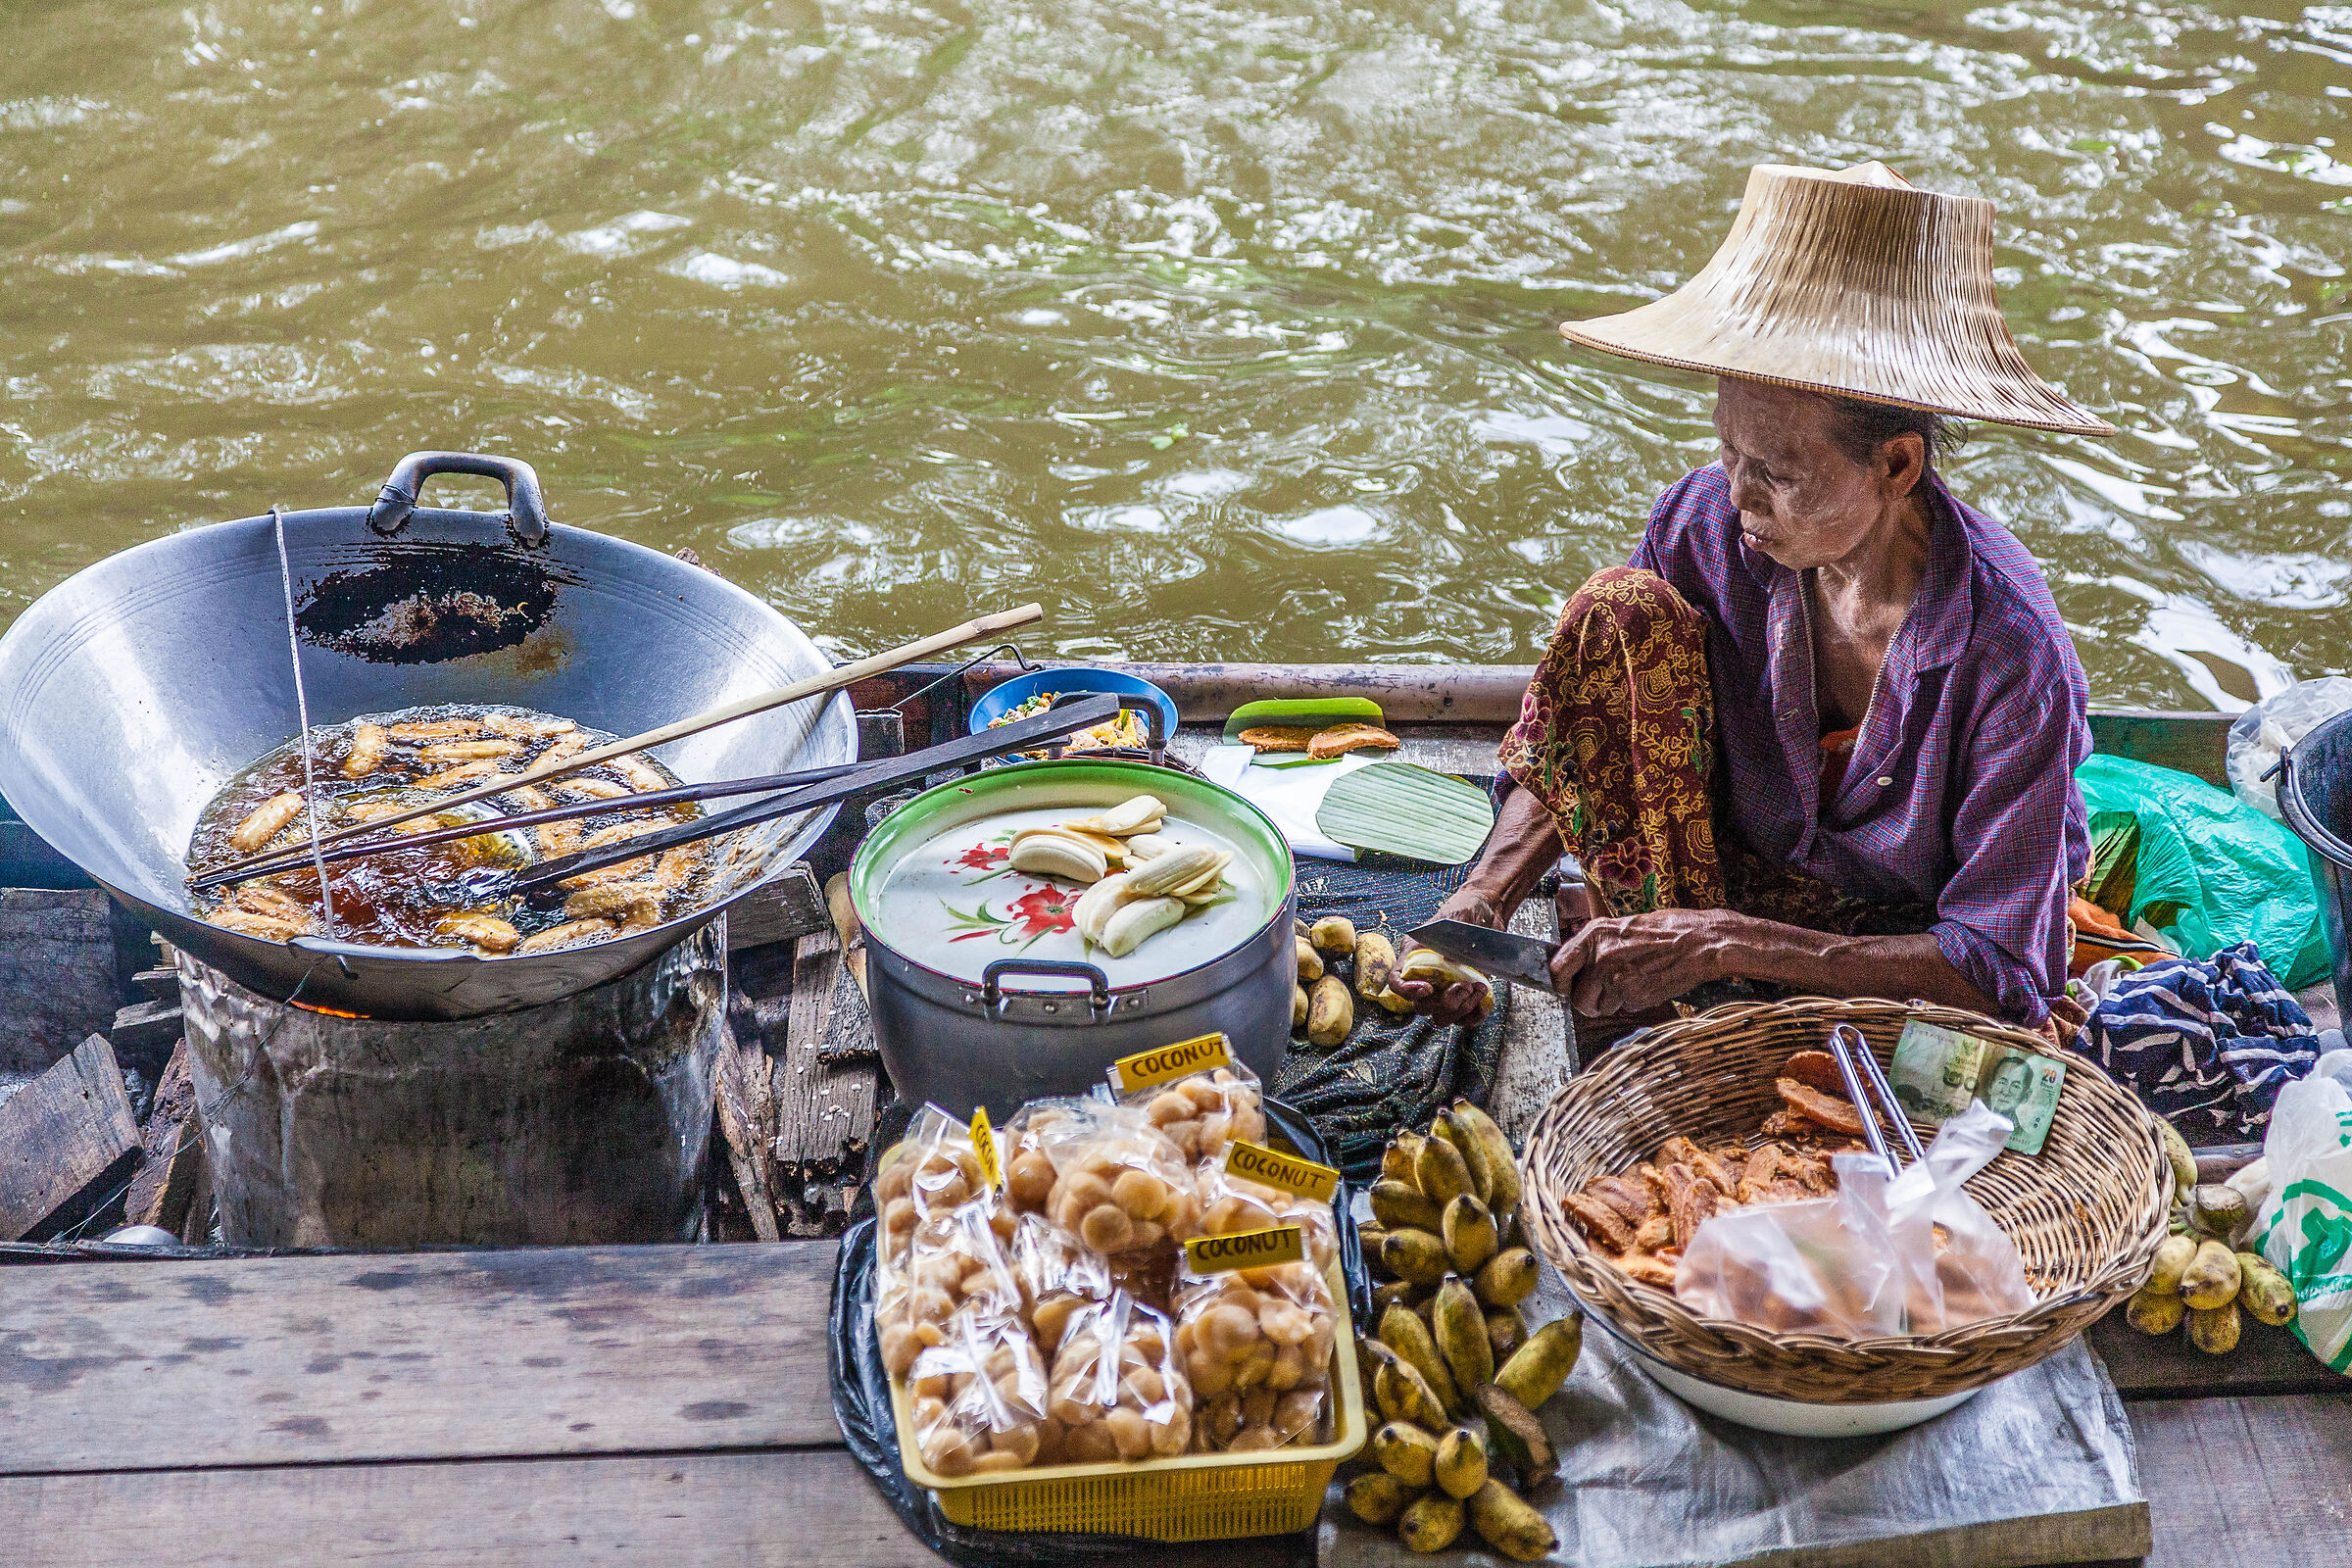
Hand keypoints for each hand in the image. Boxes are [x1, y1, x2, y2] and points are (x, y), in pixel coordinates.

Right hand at [1392, 888, 1499, 1024]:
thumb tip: (1449, 961)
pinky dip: (1473, 1018)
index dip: (1407, 991)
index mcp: (1415, 956)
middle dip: (1443, 1002)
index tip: (1427, 989)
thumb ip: (1450, 938)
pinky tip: (1484, 1006)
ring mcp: (1447, 988)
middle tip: (1464, 986)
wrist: (1487, 910)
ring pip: (1442, 1016)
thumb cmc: (1466, 909)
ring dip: (1460, 1010)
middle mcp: (1427, 976)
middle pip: (1422, 1006)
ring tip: (1478, 990)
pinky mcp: (1466, 994)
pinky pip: (1464, 1019)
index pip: (1397, 981)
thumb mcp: (1456, 919)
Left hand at [1550, 908, 1736, 1015]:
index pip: (1557, 968)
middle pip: (1578, 999)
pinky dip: (1636, 1001)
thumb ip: (1597, 945)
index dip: (1560, 984)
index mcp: (1594, 935)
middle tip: (1604, 995)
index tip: (1565, 988)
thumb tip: (1577, 965)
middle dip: (1590, 1003)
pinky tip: (1650, 982)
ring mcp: (1618, 979)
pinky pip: (1626, 1008)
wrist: (1700, 941)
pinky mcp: (1636, 996)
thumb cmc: (1666, 930)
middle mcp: (1601, 957)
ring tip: (1636, 979)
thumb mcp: (1623, 926)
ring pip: (1603, 1008)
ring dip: (1615, 1001)